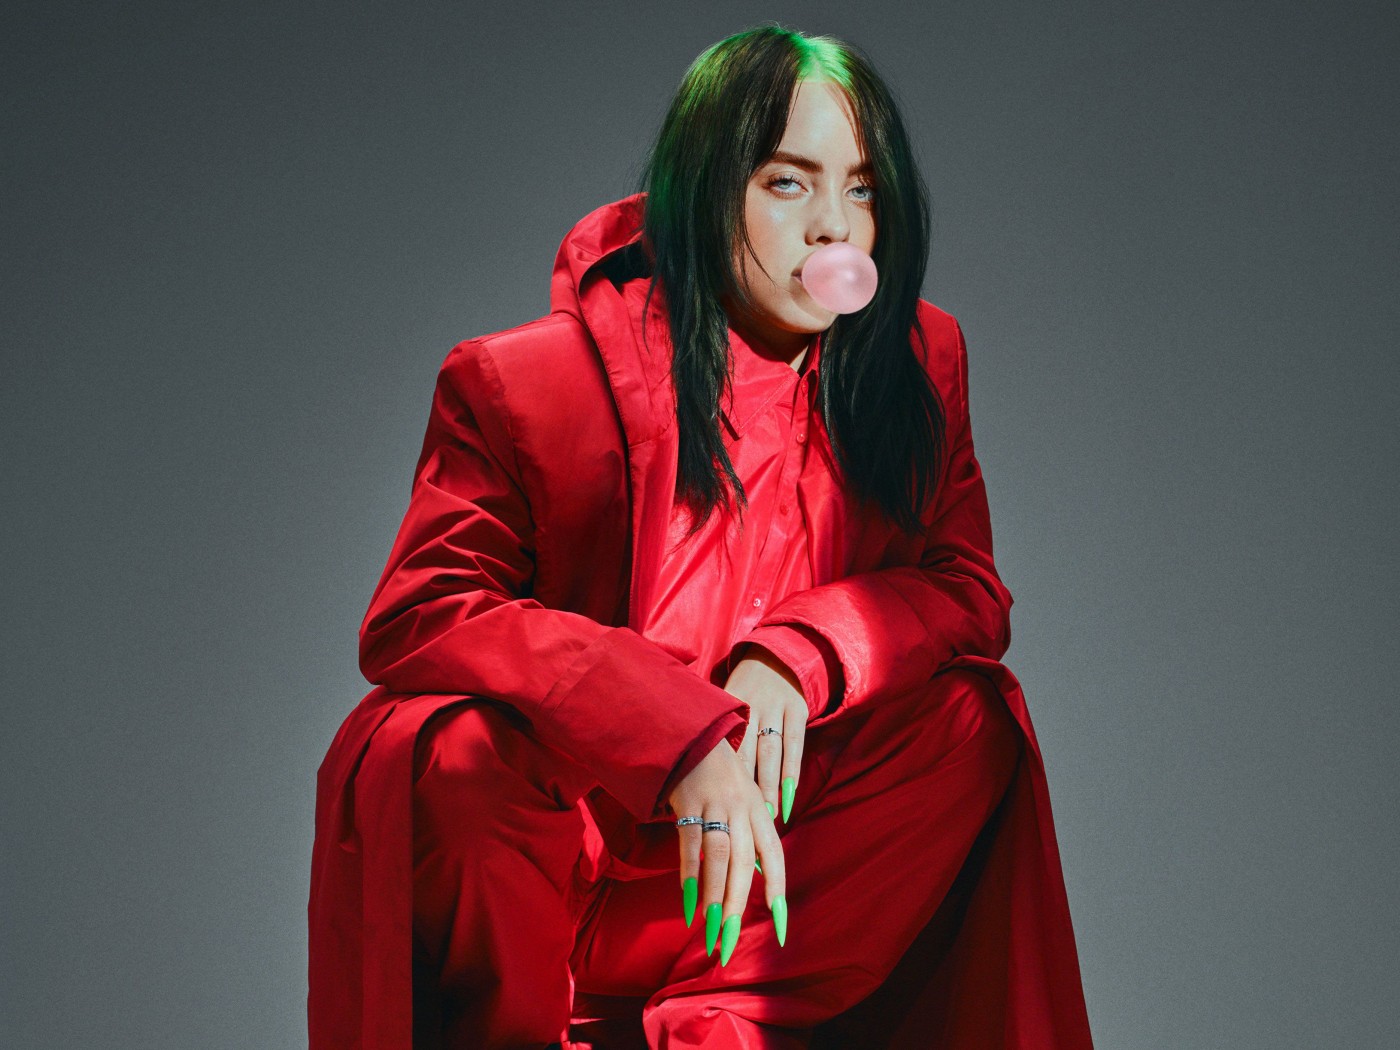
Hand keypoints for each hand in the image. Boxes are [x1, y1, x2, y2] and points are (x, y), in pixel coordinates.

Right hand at [667, 737, 786, 964]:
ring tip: (712, 930)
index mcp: (758, 811)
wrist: (693, 732)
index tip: (782, 927)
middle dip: (739, 908)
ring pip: (719, 858)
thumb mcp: (742, 797)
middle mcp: (743, 809)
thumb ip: (750, 834)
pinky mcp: (689, 803)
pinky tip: (687, 903)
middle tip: (730, 944)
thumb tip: (759, 874)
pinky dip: (689, 875)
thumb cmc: (719, 772)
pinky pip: (690, 845)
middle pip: (745, 865)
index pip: (774, 857)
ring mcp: (716, 805)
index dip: (778, 891)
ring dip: (715, 897)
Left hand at [725, 648, 807, 826]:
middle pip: (748, 752)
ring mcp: (777, 707)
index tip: (719, 803)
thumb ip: (715, 730)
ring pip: (772, 752)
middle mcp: (753, 706)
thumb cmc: (744, 689)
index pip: (725, 745)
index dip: (723, 775)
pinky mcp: (797, 709)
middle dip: (747, 786)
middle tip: (744, 818)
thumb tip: (691, 769)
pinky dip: (792, 769)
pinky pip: (795, 744)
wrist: (776, 656)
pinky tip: (790, 792)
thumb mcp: (726, 700)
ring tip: (769, 813)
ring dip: (770, 785)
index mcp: (730, 705)